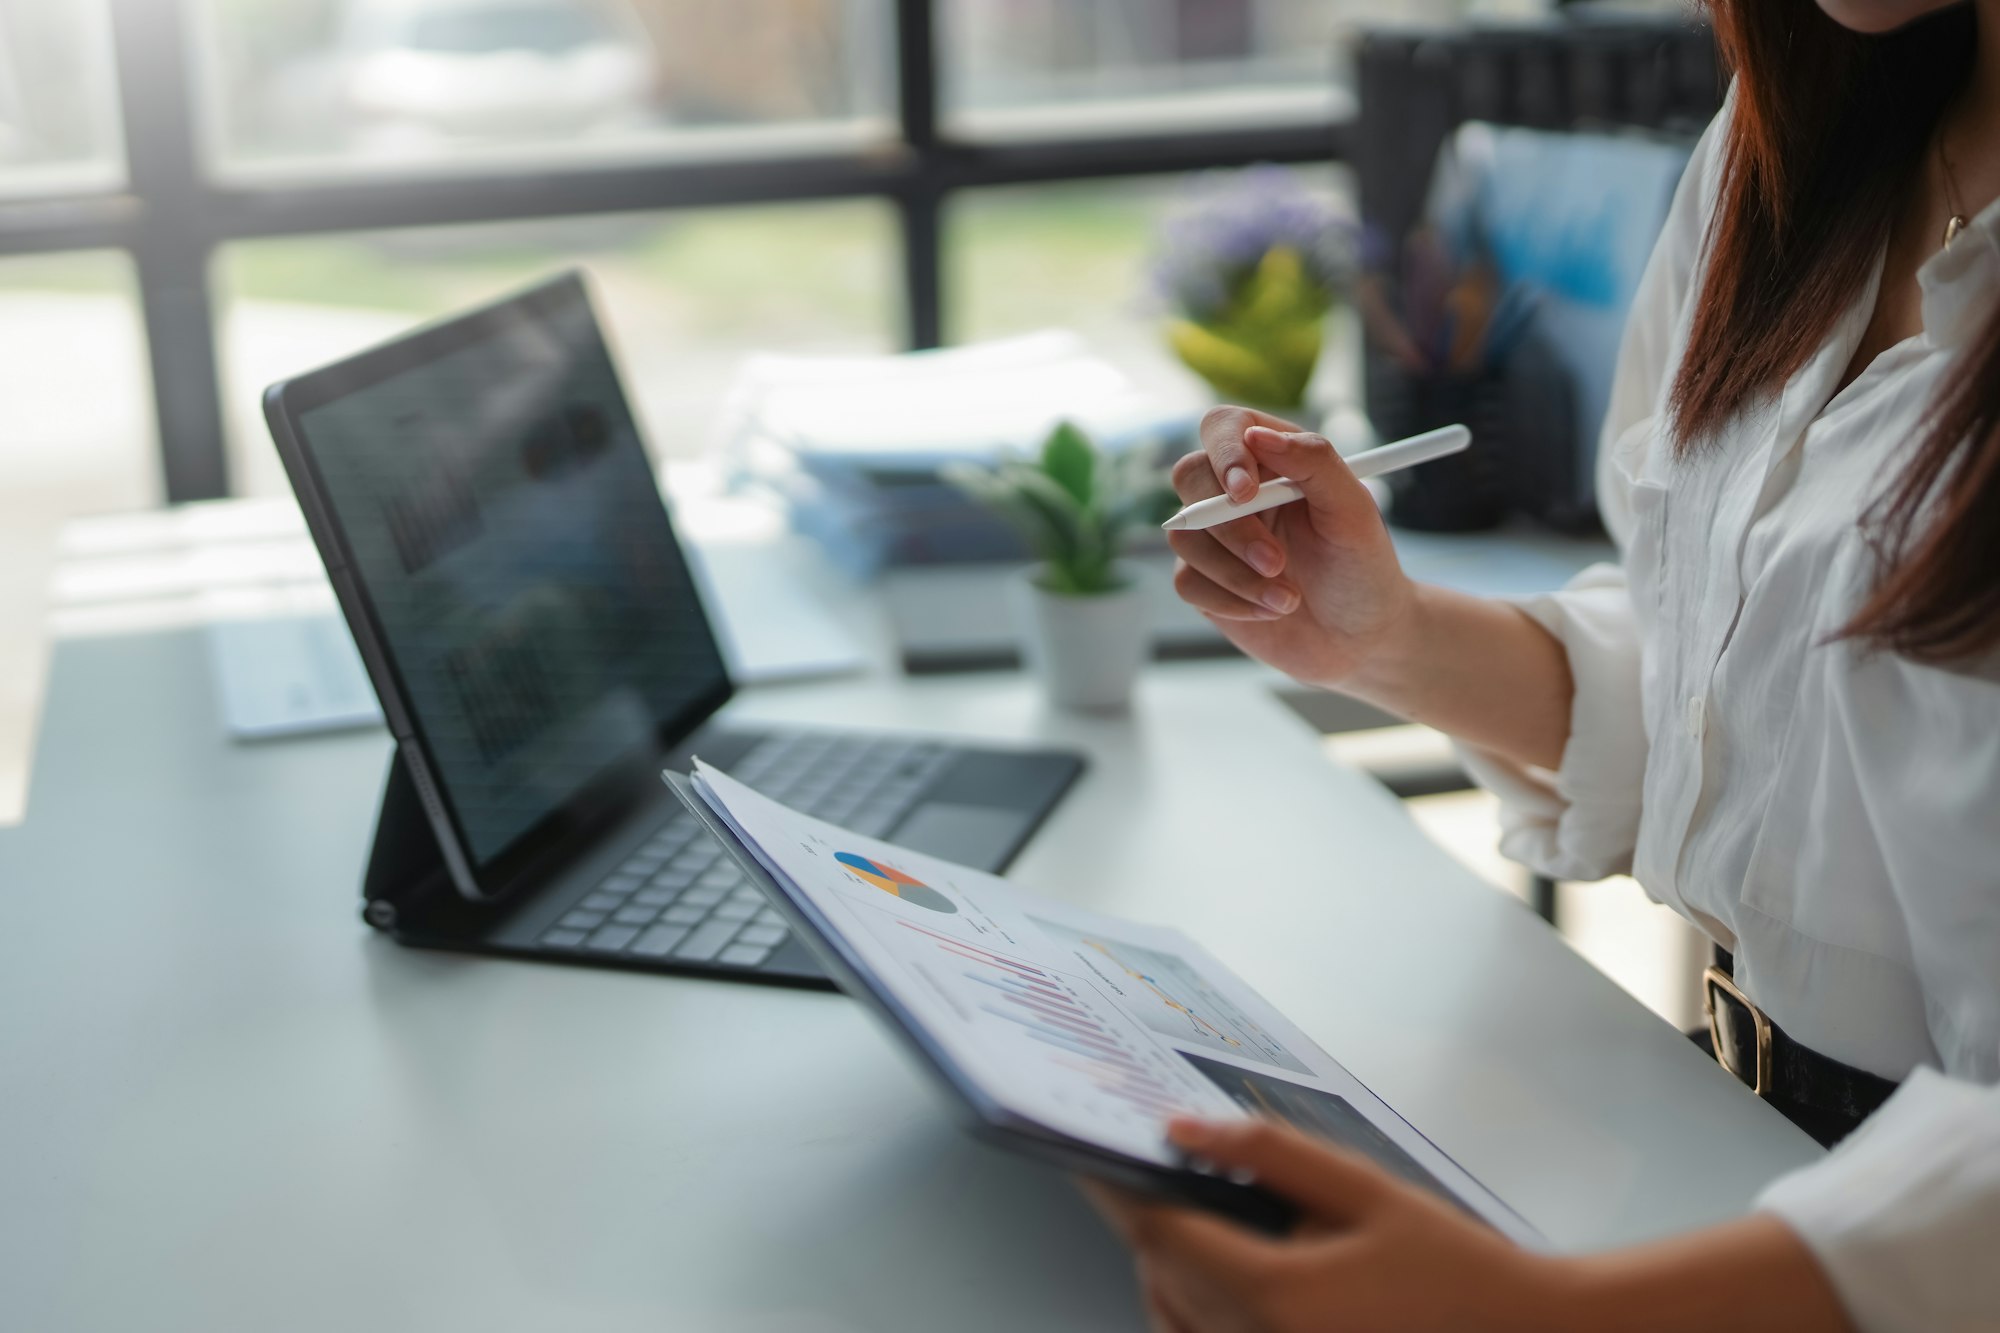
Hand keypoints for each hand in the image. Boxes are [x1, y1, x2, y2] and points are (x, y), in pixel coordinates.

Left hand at [1083, 1118, 1859, 1332]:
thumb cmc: (1458, 1269)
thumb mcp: (1366, 1190)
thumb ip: (1270, 1154)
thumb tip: (1183, 1127)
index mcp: (1278, 1297)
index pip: (1162, 1234)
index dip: (1118, 1188)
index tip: (1089, 1151)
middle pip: (1160, 1279)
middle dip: (1147, 1223)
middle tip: (1145, 1168)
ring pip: (1173, 1322)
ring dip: (1168, 1270)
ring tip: (1190, 1215)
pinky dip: (1195, 1311)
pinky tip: (1226, 1271)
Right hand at [1168, 407, 1418, 690]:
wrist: (1358, 639)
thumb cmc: (1363, 569)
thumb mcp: (1354, 513)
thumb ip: (1314, 463)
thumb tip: (1257, 435)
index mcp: (1273, 459)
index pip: (1224, 427)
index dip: (1226, 453)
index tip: (1247, 493)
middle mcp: (1236, 492)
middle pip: (1189, 477)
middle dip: (1231, 528)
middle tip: (1276, 562)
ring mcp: (1214, 536)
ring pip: (1186, 537)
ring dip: (1237, 575)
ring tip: (1289, 598)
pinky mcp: (1203, 579)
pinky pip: (1188, 582)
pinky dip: (1231, 601)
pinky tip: (1271, 610)